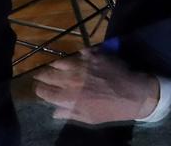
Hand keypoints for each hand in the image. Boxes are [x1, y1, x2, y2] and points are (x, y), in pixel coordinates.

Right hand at [34, 49, 159, 123]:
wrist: (132, 94)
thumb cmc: (110, 110)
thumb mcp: (89, 118)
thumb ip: (70, 114)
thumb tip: (54, 112)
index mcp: (69, 97)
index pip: (46, 92)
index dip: (40, 90)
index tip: (38, 89)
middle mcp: (72, 80)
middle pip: (51, 75)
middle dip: (43, 76)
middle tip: (39, 75)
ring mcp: (83, 66)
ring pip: (64, 62)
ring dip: (57, 64)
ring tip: (53, 65)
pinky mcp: (95, 56)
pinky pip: (82, 52)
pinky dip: (79, 54)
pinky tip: (78, 55)